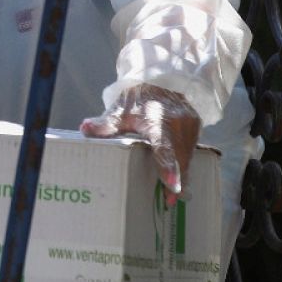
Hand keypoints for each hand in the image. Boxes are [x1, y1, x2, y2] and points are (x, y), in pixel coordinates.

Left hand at [81, 84, 200, 207]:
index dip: (167, 166)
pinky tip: (178, 177)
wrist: (157, 81)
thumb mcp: (118, 111)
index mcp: (157, 119)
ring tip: (172, 195)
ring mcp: (190, 123)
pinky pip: (191, 149)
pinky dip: (184, 163)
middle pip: (178, 156)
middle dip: (176, 179)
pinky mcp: (196, 125)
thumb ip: (105, 124)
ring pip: (187, 155)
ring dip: (181, 174)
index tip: (172, 185)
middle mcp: (178, 121)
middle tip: (168, 201)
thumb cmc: (135, 100)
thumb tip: (85, 129)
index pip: (163, 146)